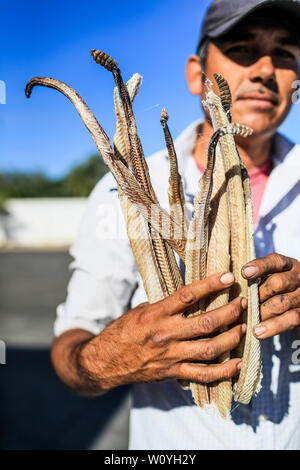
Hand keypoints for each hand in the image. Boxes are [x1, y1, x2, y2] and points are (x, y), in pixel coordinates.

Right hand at [78, 272, 246, 390]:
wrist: (105, 361)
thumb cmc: (123, 331)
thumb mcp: (140, 311)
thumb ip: (164, 305)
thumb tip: (188, 296)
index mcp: (156, 313)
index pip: (188, 295)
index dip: (211, 285)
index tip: (229, 277)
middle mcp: (165, 333)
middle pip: (206, 322)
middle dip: (230, 311)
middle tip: (242, 302)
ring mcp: (170, 355)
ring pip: (210, 348)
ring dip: (232, 337)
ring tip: (243, 327)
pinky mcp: (172, 372)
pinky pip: (203, 374)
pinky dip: (224, 371)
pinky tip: (238, 363)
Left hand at [242, 253, 299, 338]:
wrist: (297, 302)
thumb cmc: (275, 287)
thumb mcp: (270, 275)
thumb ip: (256, 277)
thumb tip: (229, 282)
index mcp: (287, 265)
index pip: (275, 261)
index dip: (260, 266)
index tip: (244, 273)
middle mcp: (298, 278)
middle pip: (277, 283)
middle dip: (258, 294)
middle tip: (242, 303)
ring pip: (281, 304)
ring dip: (261, 312)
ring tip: (245, 318)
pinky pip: (290, 320)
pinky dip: (272, 326)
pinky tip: (257, 331)